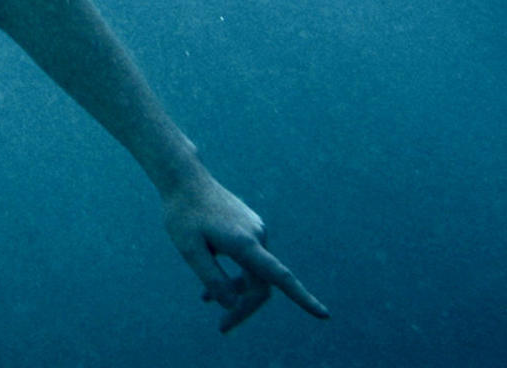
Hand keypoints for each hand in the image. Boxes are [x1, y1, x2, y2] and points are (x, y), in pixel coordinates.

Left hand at [161, 169, 328, 331]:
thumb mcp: (189, 250)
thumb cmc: (184, 213)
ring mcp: (255, 230)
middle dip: (244, 308)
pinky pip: (248, 260)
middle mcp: (257, 235)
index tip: (323, 315)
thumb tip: (233, 305)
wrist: (185, 178)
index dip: (303, 298)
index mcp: (244, 242)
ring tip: (206, 300)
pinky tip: (209, 288)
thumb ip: (212, 278)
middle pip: (262, 284)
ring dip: (236, 291)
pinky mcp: (249, 228)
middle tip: (222, 328)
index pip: (279, 276)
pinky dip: (233, 275)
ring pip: (254, 273)